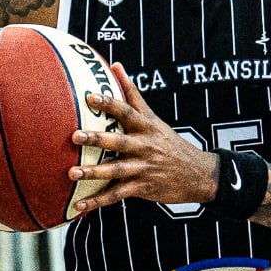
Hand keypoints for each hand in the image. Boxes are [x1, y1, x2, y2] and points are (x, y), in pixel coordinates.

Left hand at [67, 63, 220, 213]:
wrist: (199, 175)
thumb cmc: (169, 143)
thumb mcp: (154, 118)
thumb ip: (132, 94)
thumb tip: (116, 65)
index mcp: (147, 127)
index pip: (127, 111)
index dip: (110, 103)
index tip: (90, 97)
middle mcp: (145, 146)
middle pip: (119, 141)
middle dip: (97, 139)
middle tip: (75, 136)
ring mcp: (144, 168)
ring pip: (116, 170)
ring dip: (94, 172)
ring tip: (72, 172)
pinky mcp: (143, 187)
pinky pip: (117, 195)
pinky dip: (98, 201)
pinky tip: (80, 205)